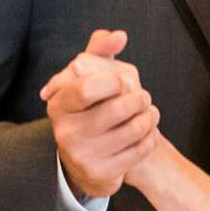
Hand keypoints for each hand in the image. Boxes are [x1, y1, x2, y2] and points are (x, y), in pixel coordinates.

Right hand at [40, 30, 159, 196]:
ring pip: (133, 129)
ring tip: (149, 113)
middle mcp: (65, 131)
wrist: (88, 158)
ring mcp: (81, 155)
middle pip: (118, 107)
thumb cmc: (91, 109)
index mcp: (58, 103)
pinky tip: (147, 132)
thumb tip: (119, 36)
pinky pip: (139, 150)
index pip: (88, 86)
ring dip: (149, 117)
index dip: (114, 81)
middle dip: (139, 98)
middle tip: (143, 97)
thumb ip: (100, 50)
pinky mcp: (100, 174)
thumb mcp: (89, 77)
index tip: (123, 82)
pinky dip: (150, 138)